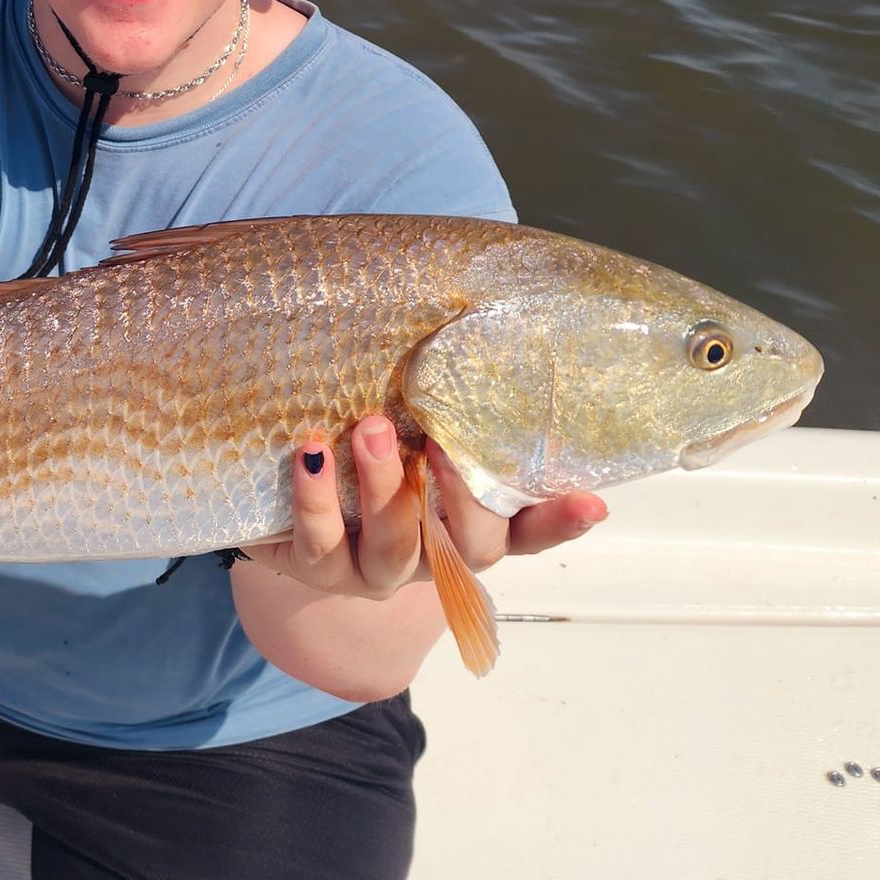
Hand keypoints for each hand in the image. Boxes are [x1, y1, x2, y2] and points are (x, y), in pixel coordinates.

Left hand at [243, 416, 606, 598]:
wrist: (286, 501)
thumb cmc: (368, 444)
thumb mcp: (411, 419)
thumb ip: (451, 395)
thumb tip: (476, 310)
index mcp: (469, 523)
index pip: (528, 530)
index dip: (560, 521)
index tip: (592, 501)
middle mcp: (431, 555)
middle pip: (470, 546)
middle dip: (460, 495)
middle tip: (441, 442)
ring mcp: (374, 569)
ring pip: (394, 547)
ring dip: (385, 489)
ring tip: (371, 430)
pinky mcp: (317, 567)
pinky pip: (320, 544)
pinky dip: (316, 499)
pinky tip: (313, 454)